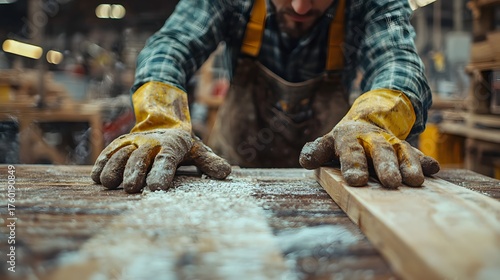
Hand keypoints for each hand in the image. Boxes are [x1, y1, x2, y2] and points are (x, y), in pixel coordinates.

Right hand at [91, 129, 230, 192]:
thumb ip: (210, 162)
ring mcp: (132, 142)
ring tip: (109, 184)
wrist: (160, 118)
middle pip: (140, 158)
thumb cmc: (181, 143)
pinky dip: (101, 164)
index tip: (158, 188)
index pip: (166, 160)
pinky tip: (96, 177)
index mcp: (171, 145)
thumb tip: (226, 173)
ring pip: (121, 154)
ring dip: (114, 168)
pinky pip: (108, 153)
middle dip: (135, 173)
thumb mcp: (197, 149)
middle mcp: (150, 143)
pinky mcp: (118, 144)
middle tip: (131, 189)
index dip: (162, 173)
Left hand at [299, 89, 439, 187]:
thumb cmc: (342, 142)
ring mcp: (390, 142)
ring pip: (401, 151)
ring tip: (415, 182)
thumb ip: (315, 152)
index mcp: (349, 138)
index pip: (351, 152)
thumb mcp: (326, 143)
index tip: (356, 181)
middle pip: (379, 150)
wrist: (366, 120)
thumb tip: (305, 160)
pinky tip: (433, 169)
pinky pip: (416, 154)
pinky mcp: (405, 148)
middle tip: (391, 183)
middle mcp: (372, 139)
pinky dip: (425, 161)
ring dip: (409, 165)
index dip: (353, 165)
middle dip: (385, 166)